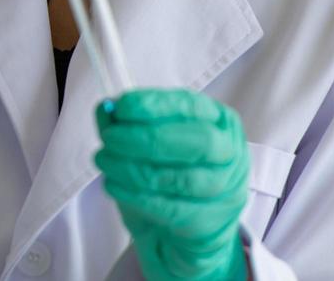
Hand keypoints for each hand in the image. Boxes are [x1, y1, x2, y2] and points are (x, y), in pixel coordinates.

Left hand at [95, 89, 250, 280]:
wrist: (181, 227)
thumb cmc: (167, 170)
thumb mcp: (149, 140)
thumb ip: (127, 122)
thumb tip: (106, 109)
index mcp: (219, 121)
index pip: (191, 106)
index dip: (155, 105)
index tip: (121, 106)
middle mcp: (229, 153)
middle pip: (198, 142)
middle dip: (147, 137)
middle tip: (110, 137)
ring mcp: (225, 190)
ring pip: (182, 179)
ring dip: (134, 168)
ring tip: (104, 160)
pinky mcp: (209, 222)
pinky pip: (171, 208)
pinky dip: (136, 195)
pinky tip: (112, 184)